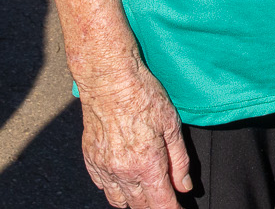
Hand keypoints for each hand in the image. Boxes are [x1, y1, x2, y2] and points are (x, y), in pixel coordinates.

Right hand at [77, 67, 194, 208]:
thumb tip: (184, 186)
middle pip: (140, 206)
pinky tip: (124, 180)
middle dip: (155, 206)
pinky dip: (114, 189)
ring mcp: (104, 167)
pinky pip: (102, 187)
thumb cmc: (142, 94)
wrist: (109, 79)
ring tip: (145, 192)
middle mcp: (123, 171)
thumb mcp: (172, 124)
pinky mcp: (91, 159)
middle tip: (166, 198)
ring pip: (119, 201)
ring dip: (134, 201)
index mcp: (147, 164)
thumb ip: (179, 160)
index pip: (162, 204)